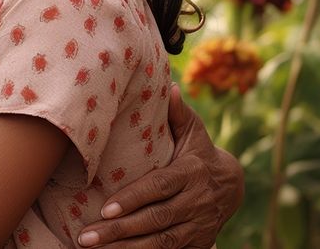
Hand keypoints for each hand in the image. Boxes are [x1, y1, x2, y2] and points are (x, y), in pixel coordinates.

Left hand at [76, 84, 244, 247]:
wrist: (233, 185)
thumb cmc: (200, 152)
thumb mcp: (193, 132)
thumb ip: (178, 113)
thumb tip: (170, 86)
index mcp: (191, 172)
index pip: (159, 188)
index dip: (133, 199)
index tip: (105, 208)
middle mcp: (196, 202)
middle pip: (155, 220)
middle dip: (119, 230)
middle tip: (87, 237)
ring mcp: (198, 226)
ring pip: (160, 241)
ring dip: (126, 248)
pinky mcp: (198, 242)